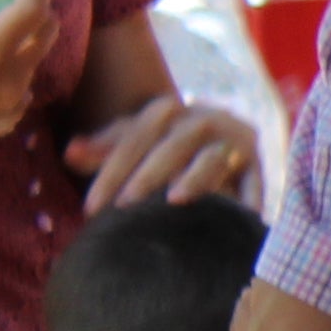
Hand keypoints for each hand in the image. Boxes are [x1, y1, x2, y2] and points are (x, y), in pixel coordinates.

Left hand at [70, 95, 261, 209]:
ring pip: (213, 156)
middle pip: (174, 143)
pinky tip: (237, 219)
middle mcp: (203, 118)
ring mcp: (234, 138)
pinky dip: (247, 199)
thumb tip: (70, 152)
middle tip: (124, 206)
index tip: (91, 209)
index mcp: (168, 111)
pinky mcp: (259, 162)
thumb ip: (102, 151)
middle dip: (148, 174)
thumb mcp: (132, 147)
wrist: (219, 143)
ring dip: (195, 178)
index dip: (110, 171)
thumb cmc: (161, 151)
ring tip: (174, 200)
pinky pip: (254, 181)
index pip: (135, 137)